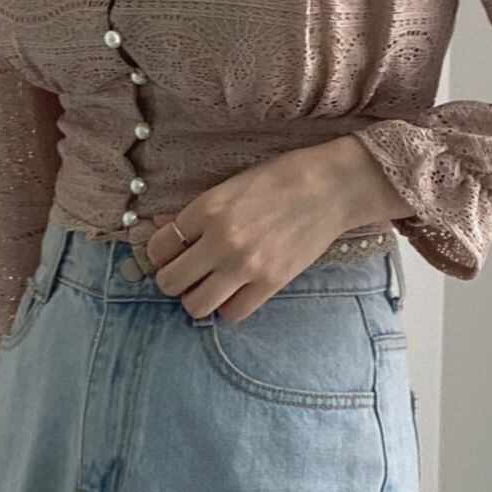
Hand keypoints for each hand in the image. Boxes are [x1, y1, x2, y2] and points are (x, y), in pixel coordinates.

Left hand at [145, 134, 414, 323]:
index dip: (161, 252)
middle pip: (169, 282)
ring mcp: (246, 265)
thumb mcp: (233, 184)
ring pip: (195, 306)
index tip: (174, 251)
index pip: (159, 247)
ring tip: (210, 285)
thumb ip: (197, 211)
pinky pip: (232, 314)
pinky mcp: (271, 283)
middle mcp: (221, 240)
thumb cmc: (282, 177)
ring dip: (197, 298)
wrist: (332, 186)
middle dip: (173, 279)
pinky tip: (236, 290)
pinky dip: (229, 306)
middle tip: (188, 272)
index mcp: (208, 208)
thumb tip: (164, 226)